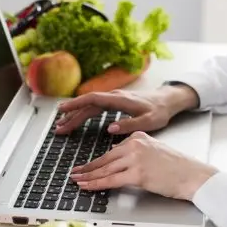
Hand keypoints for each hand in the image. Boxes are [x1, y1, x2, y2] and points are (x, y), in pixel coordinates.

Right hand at [56, 85, 199, 134]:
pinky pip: (94, 107)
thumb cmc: (159, 111)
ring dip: (75, 115)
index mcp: (120, 100)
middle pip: (87, 104)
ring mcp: (113, 99)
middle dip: (71, 115)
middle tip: (58, 128)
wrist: (167, 101)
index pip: (93, 99)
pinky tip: (76, 119)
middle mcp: (114, 97)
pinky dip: (83, 113)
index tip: (62, 110)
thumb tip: (109, 129)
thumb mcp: (149, 122)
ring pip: (89, 106)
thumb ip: (130, 125)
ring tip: (62, 126)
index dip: (76, 104)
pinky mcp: (114, 102)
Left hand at [70, 131, 216, 200]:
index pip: (112, 151)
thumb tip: (119, 161)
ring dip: (88, 176)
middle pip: (105, 159)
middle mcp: (135, 144)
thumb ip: (136, 153)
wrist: (193, 175)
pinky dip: (96, 184)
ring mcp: (135, 158)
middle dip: (87, 168)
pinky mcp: (137, 173)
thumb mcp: (154, 151)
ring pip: (105, 169)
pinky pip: (111, 180)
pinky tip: (87, 186)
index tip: (87, 166)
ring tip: (76, 180)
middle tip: (75, 173)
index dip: (97, 161)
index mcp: (138, 136)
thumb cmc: (178, 167)